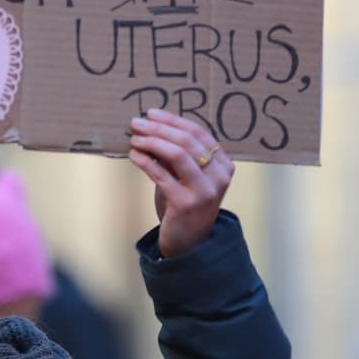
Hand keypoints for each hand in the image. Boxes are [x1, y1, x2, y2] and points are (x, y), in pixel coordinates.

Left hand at [128, 108, 233, 256]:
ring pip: (177, 154)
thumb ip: (178, 155)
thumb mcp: (186, 177)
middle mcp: (219, 176)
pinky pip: (162, 175)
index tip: (151, 113)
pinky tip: (134, 156)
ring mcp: (204, 191)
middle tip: (137, 122)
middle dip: (158, 128)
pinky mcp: (185, 203)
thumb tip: (151, 127)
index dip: (173, 120)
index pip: (198, 133)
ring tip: (134, 138)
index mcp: (224, 165)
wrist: (189, 245)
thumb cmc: (185, 206)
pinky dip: (145, 161)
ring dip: (151, 142)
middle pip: (187, 140)